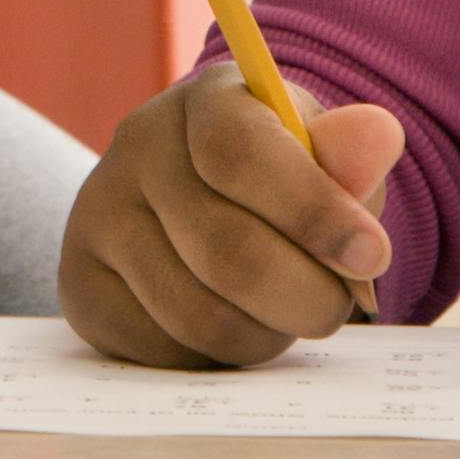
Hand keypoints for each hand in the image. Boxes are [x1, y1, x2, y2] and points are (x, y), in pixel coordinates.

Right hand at [56, 68, 400, 367]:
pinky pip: (164, 352)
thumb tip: (379, 136)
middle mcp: (134, 150)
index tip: (372, 257)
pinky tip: (229, 321)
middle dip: (307, 298)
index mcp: (204, 102)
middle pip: (229, 254)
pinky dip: (216, 357)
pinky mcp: (80, 286)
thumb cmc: (283, 182)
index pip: (240, 153)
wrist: (208, 202)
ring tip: (279, 311)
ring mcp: (97, 218)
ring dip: (266, 334)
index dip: (313, 212)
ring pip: (201, 316)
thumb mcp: (323, 159)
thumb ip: (350, 158)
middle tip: (334, 306)